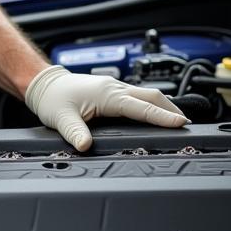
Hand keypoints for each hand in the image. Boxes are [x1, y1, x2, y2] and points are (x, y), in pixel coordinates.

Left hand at [25, 65, 188, 150]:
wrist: (43, 83)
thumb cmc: (52, 98)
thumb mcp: (61, 118)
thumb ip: (75, 132)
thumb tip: (86, 146)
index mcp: (108, 95)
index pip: (142, 107)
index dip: (162, 116)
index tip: (181, 123)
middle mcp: (114, 88)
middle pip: (152, 96)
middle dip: (171, 109)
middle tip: (187, 125)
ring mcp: (114, 87)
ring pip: (146, 94)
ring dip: (163, 105)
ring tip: (177, 120)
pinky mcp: (111, 91)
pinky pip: (137, 96)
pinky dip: (151, 104)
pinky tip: (154, 113)